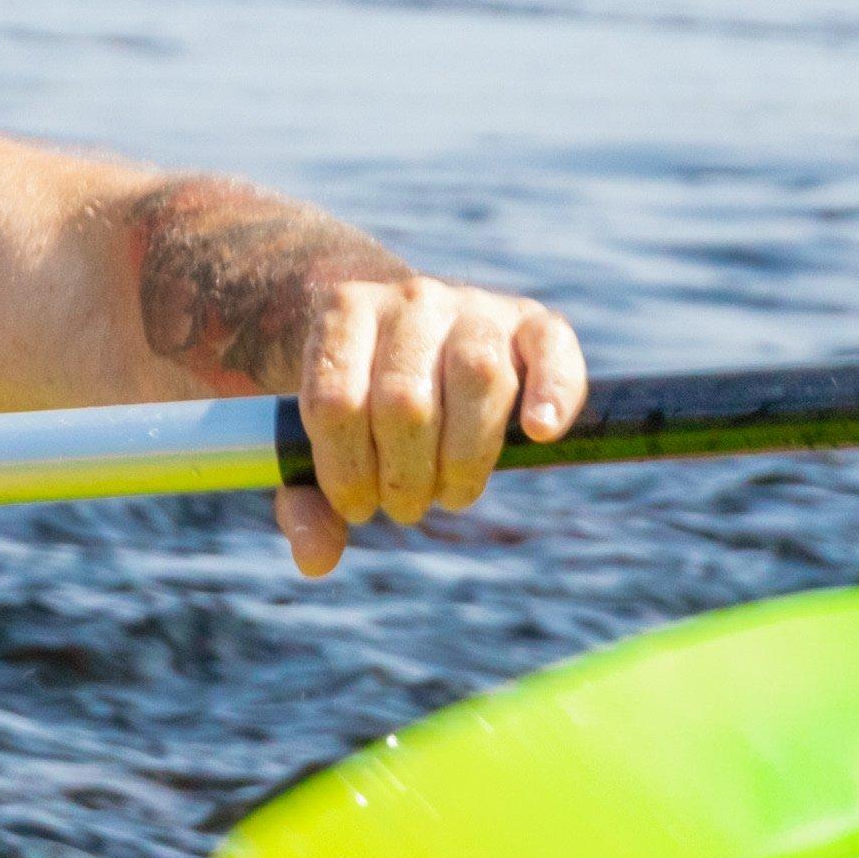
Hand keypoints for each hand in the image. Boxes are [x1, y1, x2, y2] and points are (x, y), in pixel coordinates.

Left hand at [273, 268, 587, 581]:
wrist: (407, 326)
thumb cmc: (358, 398)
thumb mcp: (316, 440)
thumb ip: (305, 498)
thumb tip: (316, 560)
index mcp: (344, 313)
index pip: (336, 402)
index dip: (345, 472)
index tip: (356, 508)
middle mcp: (410, 297)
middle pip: (404, 400)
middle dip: (404, 477)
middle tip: (407, 506)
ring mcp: (475, 305)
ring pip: (477, 377)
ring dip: (465, 460)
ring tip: (451, 493)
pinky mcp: (532, 320)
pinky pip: (551, 349)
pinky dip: (553, 392)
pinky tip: (540, 432)